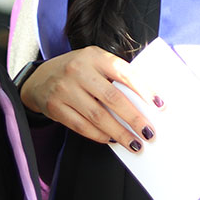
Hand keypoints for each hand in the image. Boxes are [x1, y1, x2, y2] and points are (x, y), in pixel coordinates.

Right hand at [21, 46, 163, 152]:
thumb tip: (145, 102)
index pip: (124, 72)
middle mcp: (78, 70)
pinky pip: (82, 126)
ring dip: (119, 133)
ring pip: (98, 116)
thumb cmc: (78, 70)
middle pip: (112, 98)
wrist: (40, 78)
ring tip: (134, 143)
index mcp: (94, 56)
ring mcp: (65, 89)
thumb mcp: (95, 62)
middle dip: (134, 118)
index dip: (144, 89)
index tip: (159, 105)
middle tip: (149, 133)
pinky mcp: (56, 107)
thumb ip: (116, 75)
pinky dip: (99, 136)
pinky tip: (111, 140)